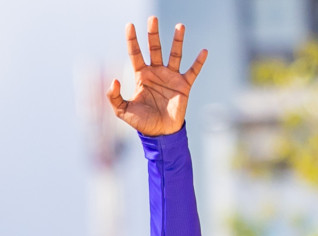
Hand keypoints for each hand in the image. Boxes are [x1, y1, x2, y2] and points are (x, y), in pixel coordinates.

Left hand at [108, 17, 206, 136]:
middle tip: (152, 19)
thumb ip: (114, 97)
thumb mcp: (123, 112)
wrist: (161, 134)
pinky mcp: (184, 85)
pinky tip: (203, 51)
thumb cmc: (141, 123)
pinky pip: (193, 71)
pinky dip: (198, 62)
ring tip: (180, 26)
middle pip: (154, 48)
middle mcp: (156, 73)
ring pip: (174, 54)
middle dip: (153, 34)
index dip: (132, 40)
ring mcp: (171, 77)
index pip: (135, 54)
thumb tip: (114, 80)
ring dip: (177, 41)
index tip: (129, 25)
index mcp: (141, 76)